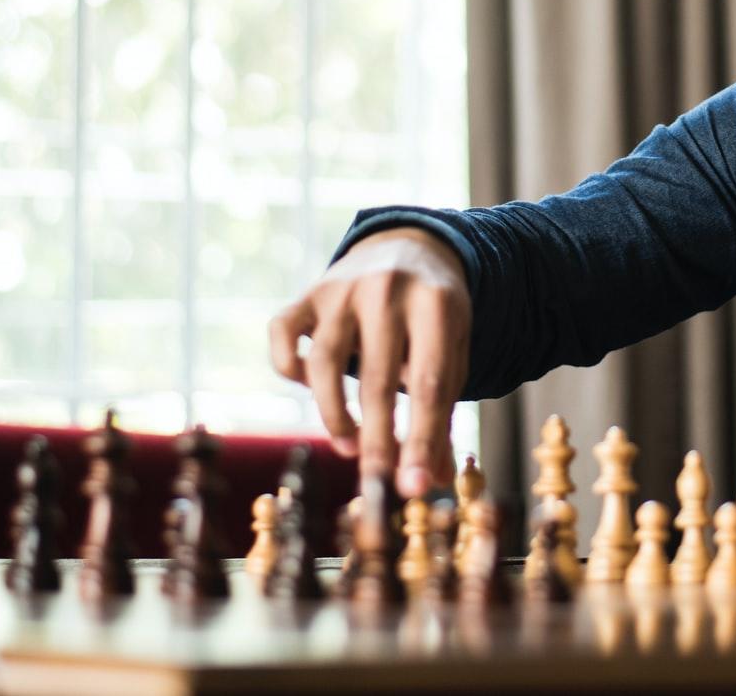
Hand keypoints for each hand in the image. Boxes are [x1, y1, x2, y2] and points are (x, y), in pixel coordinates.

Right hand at [268, 228, 470, 496]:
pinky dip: (289, 367)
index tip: (414, 488)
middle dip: (377, 440)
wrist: (407, 248)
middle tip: (378, 483)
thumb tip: (433, 480)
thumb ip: (442, 412)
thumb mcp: (452, 351)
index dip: (421, 440)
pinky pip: (283, 334)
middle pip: (377, 378)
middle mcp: (386, 289)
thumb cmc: (433, 316)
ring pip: (324, 361)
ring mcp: (342, 288)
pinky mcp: (308, 293)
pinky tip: (312, 392)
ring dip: (334, 414)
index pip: (430, 383)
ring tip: (351, 447)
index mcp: (436, 303)